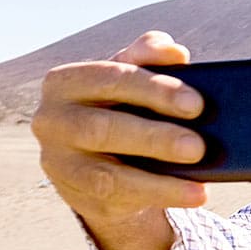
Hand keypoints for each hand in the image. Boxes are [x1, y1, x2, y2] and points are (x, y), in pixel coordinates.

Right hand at [31, 31, 208, 225]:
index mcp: (66, 82)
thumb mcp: (130, 80)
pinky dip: (160, 194)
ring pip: (108, 173)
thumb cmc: (119, 107)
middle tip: (198, 146)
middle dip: (155, 138)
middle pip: (105, 129)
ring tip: (197, 181)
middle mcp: (52, 120)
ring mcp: (59, 163)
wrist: (96, 159)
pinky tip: (192, 195)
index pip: (111, 79)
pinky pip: (119, 199)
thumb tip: (174, 51)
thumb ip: (148, 57)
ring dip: (159, 179)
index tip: (196, 104)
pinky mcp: (76, 194)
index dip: (154, 90)